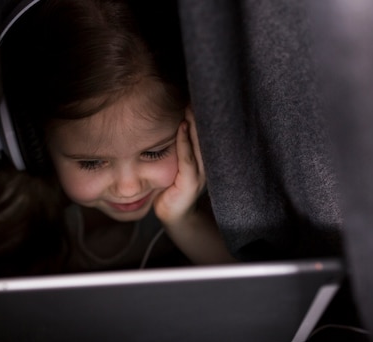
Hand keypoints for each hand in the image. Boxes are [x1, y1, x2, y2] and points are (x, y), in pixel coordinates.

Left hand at [154, 106, 205, 225]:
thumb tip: (167, 121)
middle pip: (205, 136)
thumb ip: (175, 145)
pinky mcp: (190, 184)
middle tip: (194, 94)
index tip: (194, 95)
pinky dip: (185, 143)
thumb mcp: (174, 163)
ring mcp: (200, 175)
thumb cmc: (171, 188)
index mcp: (202, 159)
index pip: (203, 133)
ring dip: (195, 125)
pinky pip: (188, 160)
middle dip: (201, 116)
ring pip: (200, 144)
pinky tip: (183, 128)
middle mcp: (205, 165)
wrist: (173, 216)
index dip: (200, 115)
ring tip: (190, 107)